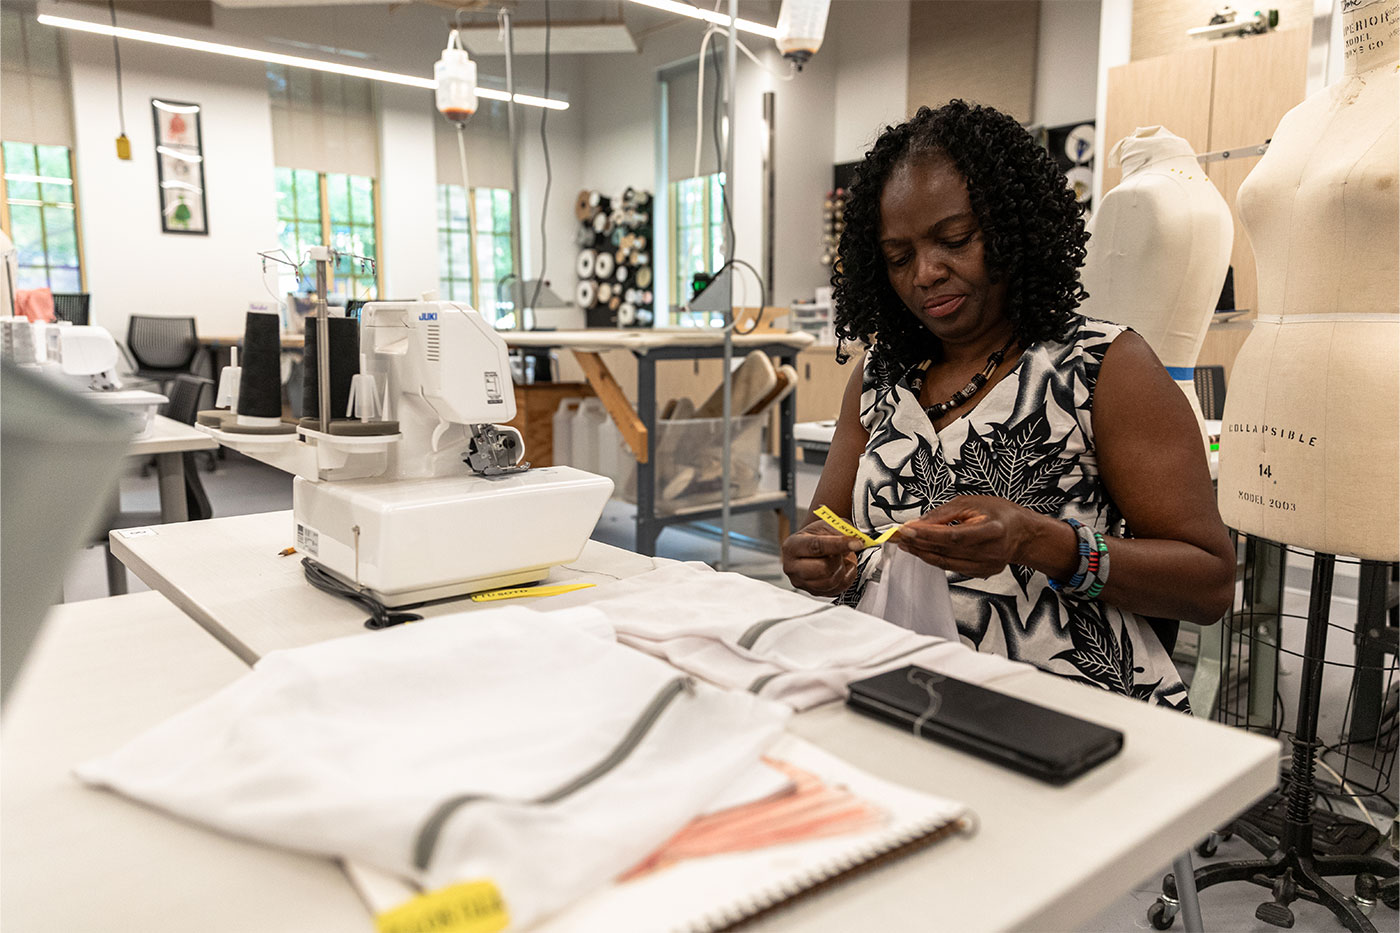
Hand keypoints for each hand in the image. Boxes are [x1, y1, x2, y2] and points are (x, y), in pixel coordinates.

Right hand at [782, 520, 862, 596]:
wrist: (812, 548)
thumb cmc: (817, 536)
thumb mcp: (826, 525)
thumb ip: (840, 531)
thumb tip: (855, 541)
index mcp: (792, 546)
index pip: (816, 547)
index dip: (838, 545)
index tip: (857, 543)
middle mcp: (792, 567)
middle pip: (823, 568)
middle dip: (839, 559)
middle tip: (842, 551)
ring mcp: (801, 582)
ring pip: (831, 581)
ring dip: (843, 569)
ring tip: (841, 559)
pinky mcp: (813, 592)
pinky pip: (836, 589)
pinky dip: (845, 578)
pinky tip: (842, 568)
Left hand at [895, 495, 1038, 577]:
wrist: (1023, 534)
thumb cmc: (1000, 514)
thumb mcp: (973, 503)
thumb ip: (944, 514)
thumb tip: (918, 523)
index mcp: (992, 530)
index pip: (953, 535)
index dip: (927, 534)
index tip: (906, 529)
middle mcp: (990, 551)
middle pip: (946, 550)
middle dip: (917, 542)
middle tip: (896, 535)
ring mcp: (986, 566)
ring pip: (945, 562)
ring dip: (921, 552)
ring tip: (903, 543)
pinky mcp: (981, 573)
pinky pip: (951, 567)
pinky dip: (933, 558)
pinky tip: (921, 550)